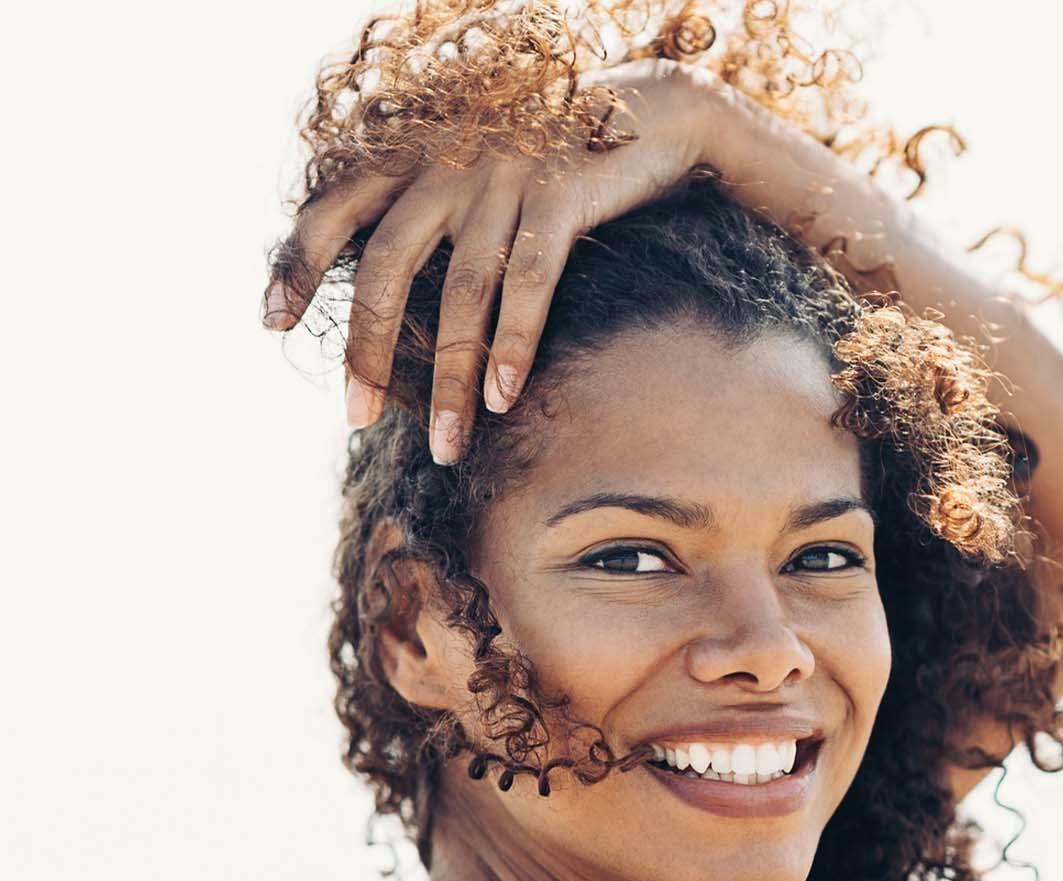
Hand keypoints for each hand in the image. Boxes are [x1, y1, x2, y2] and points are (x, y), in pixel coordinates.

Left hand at [261, 59, 725, 462]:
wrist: (648, 110)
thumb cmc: (554, 163)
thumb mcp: (477, 173)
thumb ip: (429, 213)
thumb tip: (390, 299)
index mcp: (417, 157)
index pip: (334, 209)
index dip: (297, 264)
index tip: (271, 323)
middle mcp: (448, 162)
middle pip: (386, 266)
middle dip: (367, 350)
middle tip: (356, 419)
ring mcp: (505, 176)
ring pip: (461, 293)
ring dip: (449, 379)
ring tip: (446, 446)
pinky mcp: (563, 191)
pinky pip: (531, 281)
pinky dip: (513, 345)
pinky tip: (502, 399)